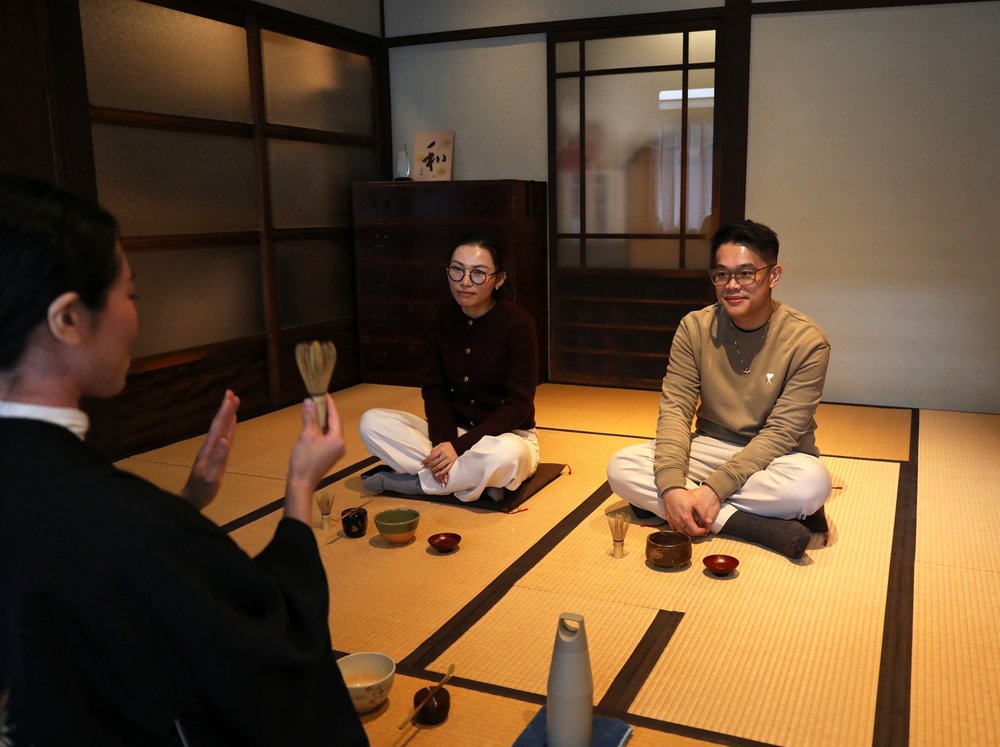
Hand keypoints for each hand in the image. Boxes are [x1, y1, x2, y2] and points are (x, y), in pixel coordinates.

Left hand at [181, 390, 239, 509]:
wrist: (192, 499)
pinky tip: (232, 423)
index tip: (230, 396)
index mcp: (210, 449)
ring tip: (233, 403)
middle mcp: (211, 446)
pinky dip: (229, 428)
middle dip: (226, 408)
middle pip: (219, 424)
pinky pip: (225, 437)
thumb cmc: (202, 490)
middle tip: (232, 393)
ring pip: (222, 428)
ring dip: (228, 415)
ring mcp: (213, 450)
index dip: (225, 411)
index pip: (219, 426)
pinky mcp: (217, 455)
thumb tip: (226, 440)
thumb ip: (219, 458)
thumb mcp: (211, 476)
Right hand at [285, 394, 344, 523]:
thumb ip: (310, 417)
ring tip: (314, 409)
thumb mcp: (306, 435)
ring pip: (331, 431)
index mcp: (338, 439)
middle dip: (326, 411)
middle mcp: (341, 445)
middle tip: (318, 399)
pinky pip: (328, 438)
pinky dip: (322, 430)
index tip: (323, 393)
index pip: (335, 416)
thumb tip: (309, 401)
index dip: (329, 404)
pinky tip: (314, 425)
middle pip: (334, 423)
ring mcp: (336, 451)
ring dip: (323, 421)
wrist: (301, 483)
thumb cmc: (304, 460)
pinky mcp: (330, 455)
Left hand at [421, 442, 457, 485]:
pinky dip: (441, 473)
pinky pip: (446, 469)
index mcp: (441, 449)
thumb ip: (434, 450)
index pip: (431, 456)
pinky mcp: (452, 463)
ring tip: (430, 470)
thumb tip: (428, 457)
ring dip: (434, 469)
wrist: (457, 446)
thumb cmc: (447, 446)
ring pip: (440, 466)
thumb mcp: (440, 445)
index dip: (426, 460)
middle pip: (435, 462)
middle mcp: (445, 454)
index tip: (422, 463)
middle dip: (429, 465)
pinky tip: (437, 474)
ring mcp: (449, 459)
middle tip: (425, 467)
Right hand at [661, 485, 719, 535]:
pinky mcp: (669, 519)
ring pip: (681, 532)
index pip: (695, 531)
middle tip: (701, 530)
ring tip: (693, 529)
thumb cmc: (683, 496)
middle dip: (696, 533)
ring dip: (688, 532)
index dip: (701, 532)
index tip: (705, 529)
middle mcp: (679, 522)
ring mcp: (673, 521)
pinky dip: (680, 530)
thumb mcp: (696, 502)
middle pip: (689, 533)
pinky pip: (674, 529)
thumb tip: (709, 521)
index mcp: (686, 518)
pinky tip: (684, 526)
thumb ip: (702, 513)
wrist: (671, 491)